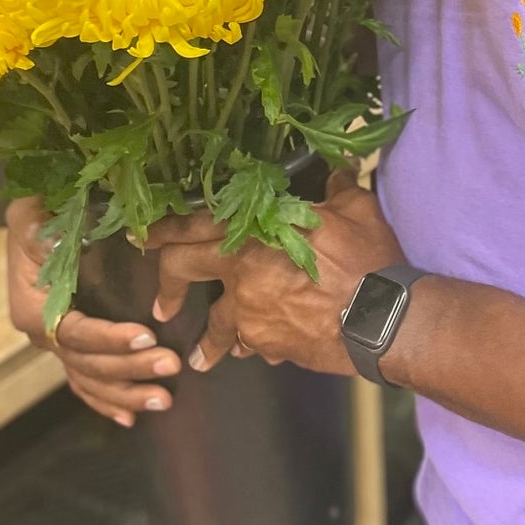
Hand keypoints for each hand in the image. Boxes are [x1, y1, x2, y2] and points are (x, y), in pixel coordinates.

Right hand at [4, 196, 182, 426]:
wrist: (34, 219)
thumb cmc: (38, 213)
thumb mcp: (31, 214)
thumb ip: (38, 230)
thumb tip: (54, 243)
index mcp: (34, 308)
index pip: (75, 333)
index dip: (110, 339)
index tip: (148, 336)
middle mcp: (42, 334)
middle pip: (88, 363)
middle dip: (130, 368)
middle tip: (170, 366)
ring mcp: (56, 345)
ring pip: (90, 380)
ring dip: (126, 393)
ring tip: (164, 400)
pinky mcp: (69, 347)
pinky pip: (85, 382)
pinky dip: (106, 401)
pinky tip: (131, 418)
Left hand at [145, 172, 404, 376]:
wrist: (383, 319)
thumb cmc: (368, 259)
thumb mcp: (355, 210)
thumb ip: (337, 188)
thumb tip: (338, 167)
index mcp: (253, 229)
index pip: (192, 223)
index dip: (163, 228)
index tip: (141, 236)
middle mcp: (241, 271)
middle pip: (182, 271)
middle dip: (167, 287)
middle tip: (162, 306)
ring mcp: (251, 312)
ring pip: (216, 328)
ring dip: (209, 343)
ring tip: (202, 357)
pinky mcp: (269, 344)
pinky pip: (252, 345)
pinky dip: (254, 346)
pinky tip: (260, 350)